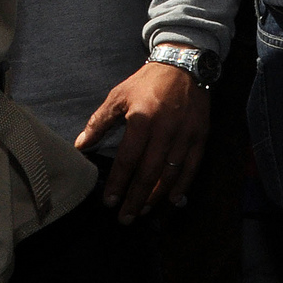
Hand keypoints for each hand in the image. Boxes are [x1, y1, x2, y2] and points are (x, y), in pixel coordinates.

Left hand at [77, 60, 209, 222]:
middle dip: (135, 197)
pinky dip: (184, 185)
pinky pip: (193, 165)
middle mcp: (167, 129)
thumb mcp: (118, 96)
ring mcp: (187, 133)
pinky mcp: (201, 135)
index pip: (128, 159)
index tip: (109, 201)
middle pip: (150, 172)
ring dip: (157, 195)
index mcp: (143, 119)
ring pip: (172, 172)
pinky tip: (174, 200)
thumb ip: (99, 122)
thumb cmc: (147, 82)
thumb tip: (81, 146)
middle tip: (125, 217)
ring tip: (143, 210)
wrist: (185, 65)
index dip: (118, 183)